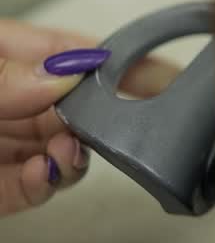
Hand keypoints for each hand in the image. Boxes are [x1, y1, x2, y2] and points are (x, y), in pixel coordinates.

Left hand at [0, 20, 178, 216]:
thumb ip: (5, 76)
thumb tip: (71, 73)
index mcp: (3, 57)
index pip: (74, 53)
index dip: (123, 62)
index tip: (170, 75)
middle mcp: (12, 102)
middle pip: (80, 106)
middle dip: (107, 119)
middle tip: (131, 127)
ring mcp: (9, 146)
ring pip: (68, 151)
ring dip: (78, 155)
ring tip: (68, 152)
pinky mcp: (0, 190)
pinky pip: (37, 189)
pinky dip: (49, 184)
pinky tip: (46, 172)